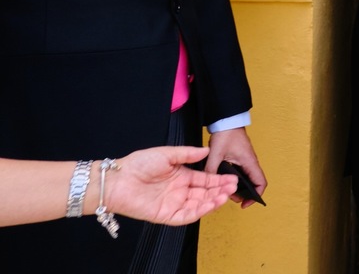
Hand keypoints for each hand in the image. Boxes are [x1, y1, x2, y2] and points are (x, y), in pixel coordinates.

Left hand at [105, 146, 237, 224]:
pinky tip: (210, 205)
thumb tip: (206, 151)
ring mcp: (174, 203)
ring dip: (213, 201)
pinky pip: (186, 216)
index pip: (205, 179)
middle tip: (233, 186)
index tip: (232, 178)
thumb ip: (187, 154)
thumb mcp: (166, 153)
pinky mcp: (166, 215)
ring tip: (225, 195)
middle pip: (205, 193)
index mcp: (182, 176)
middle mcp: (180, 191)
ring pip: (199, 205)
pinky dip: (199, 212)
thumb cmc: (138, 164)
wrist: (117, 180)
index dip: (219, 179)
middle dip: (220, 190)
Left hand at [206, 128, 265, 208]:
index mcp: (249, 162)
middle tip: (230, 199)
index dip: (255, 196)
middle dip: (244, 194)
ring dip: (239, 188)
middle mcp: (250, 163)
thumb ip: (211, 168)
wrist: (227, 121)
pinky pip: (241, 174)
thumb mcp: (216, 153)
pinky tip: (224, 183)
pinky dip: (235, 181)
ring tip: (226, 192)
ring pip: (247, 179)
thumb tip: (208, 183)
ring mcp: (246, 161)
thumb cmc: (227, 133)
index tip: (244, 204)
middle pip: (253, 184)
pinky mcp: (240, 159)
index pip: (260, 183)